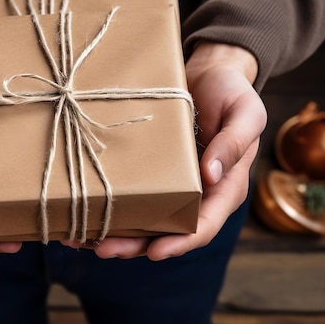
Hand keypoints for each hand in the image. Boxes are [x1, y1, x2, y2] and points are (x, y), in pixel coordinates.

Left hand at [63, 42, 266, 259]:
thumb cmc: (232, 92)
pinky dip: (109, 205)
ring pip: (143, 219)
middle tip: (104, 250)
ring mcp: (171, 184)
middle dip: (135, 245)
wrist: (208, 73)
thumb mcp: (245, 113)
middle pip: (165, 230)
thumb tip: (212, 176)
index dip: (181, 241)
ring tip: (80, 239)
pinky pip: (132, 193)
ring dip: (115, 232)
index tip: (156, 252)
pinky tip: (82, 210)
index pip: (204, 225)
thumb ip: (234, 143)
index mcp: (224, 187)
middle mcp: (196, 194)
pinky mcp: (151, 169)